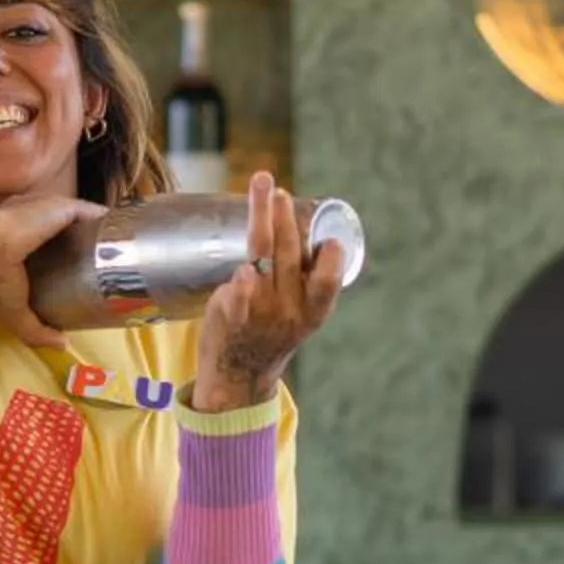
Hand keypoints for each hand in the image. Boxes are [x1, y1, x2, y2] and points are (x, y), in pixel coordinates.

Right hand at [0, 194, 103, 347]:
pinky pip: (91, 212)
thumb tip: (63, 345)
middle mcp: (35, 229)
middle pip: (67, 237)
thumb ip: (36, 330)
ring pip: (81, 223)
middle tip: (104, 266)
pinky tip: (121, 231)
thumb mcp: (15, 311)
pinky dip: (106, 219)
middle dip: (84, 247)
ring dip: (97, 232)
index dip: (65, 264)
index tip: (83, 279)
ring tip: (117, 249)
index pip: (48, 255)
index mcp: (22, 250)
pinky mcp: (63, 207)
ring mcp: (50, 215)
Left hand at [192, 171, 344, 411]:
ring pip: (264, 256)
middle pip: (292, 255)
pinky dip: (242, 287)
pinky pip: (238, 299)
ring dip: (265, 220)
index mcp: (314, 308)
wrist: (239, 375)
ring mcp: (260, 311)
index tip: (327, 237)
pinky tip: (244, 271)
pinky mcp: (232, 316)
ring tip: (265, 188)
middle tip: (281, 192)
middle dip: (287, 219)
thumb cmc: (271, 331)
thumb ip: (305, 276)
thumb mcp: (301, 311)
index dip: (331, 256)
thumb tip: (302, 223)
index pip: (328, 278)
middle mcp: (290, 308)